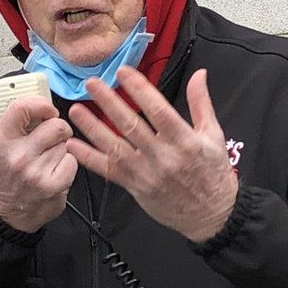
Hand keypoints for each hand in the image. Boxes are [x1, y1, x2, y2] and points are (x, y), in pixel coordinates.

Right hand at [0, 91, 77, 232]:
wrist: (6, 214)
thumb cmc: (1, 176)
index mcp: (1, 142)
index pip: (22, 108)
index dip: (40, 103)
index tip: (45, 108)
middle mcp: (18, 157)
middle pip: (55, 125)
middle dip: (57, 128)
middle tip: (50, 136)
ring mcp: (37, 172)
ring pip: (66, 143)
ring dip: (61, 148)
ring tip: (47, 158)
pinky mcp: (54, 185)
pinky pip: (72, 160)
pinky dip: (67, 164)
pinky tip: (55, 170)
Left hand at [68, 67, 237, 242]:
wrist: (211, 215)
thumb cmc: (213, 174)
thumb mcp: (214, 136)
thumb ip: (201, 104)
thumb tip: (199, 74)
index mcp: (184, 140)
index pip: (158, 110)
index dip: (139, 90)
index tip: (124, 72)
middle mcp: (163, 156)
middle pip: (131, 125)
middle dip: (109, 102)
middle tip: (92, 84)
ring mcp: (147, 173)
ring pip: (115, 147)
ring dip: (92, 128)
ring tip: (76, 110)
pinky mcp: (135, 187)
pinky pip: (108, 171)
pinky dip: (89, 158)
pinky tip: (73, 146)